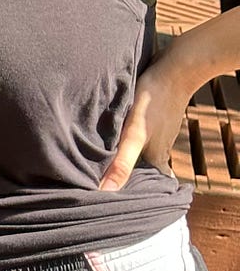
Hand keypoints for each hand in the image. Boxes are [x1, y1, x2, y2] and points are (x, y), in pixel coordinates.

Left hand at [100, 50, 190, 190]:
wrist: (175, 68)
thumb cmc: (153, 100)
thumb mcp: (134, 133)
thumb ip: (121, 162)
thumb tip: (105, 191)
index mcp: (156, 159)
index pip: (146, 187)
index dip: (129, 194)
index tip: (109, 202)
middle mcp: (158, 150)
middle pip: (139, 171)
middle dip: (121, 176)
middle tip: (94, 182)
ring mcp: (157, 134)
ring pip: (137, 152)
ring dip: (120, 156)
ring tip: (95, 160)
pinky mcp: (152, 119)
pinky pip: (137, 136)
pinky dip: (124, 138)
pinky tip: (109, 134)